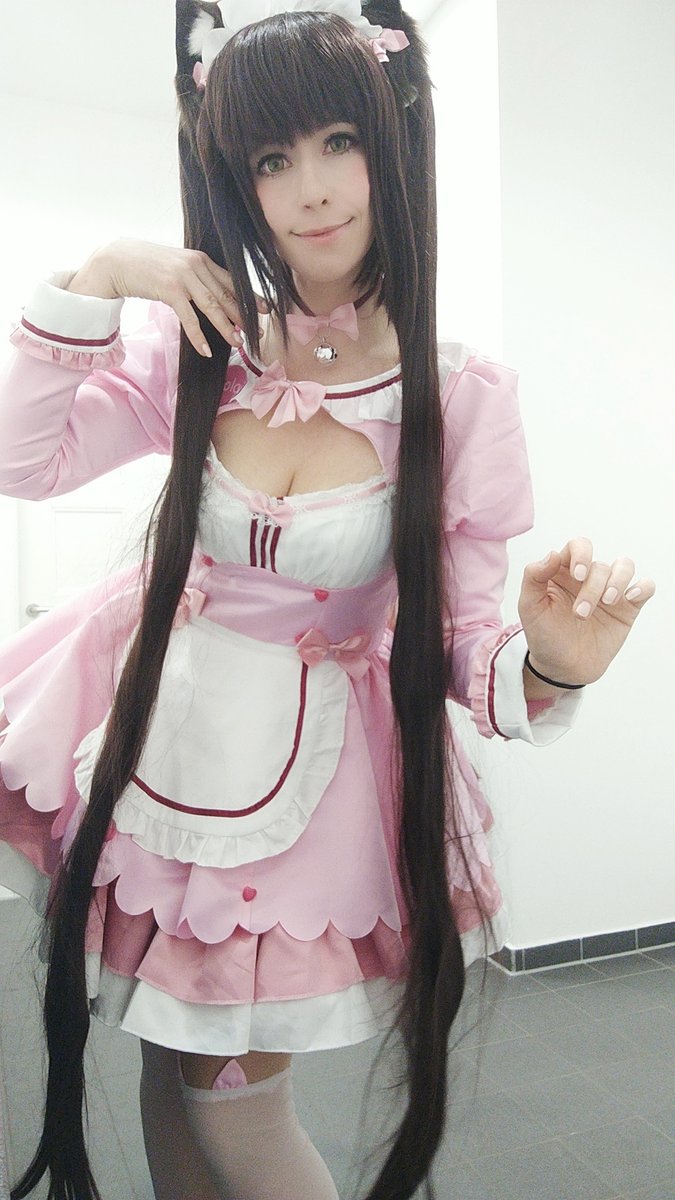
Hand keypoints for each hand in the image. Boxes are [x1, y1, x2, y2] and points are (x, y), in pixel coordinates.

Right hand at [71, 238, 267, 356]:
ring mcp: (183, 277)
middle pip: (226, 295)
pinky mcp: (169, 289)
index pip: (231, 281)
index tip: (265, 310)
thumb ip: (196, 279)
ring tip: (238, 343)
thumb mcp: (177, 268)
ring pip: (212, 306)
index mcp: (201, 260)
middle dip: (243, 315)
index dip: (249, 297)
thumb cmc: (148, 267)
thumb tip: (214, 297)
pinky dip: (198, 335)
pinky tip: (206, 350)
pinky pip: (189, 317)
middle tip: (257, 332)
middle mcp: (196, 265)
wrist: (117, 259)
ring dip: (226, 327)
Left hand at [517, 537, 655, 685]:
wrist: (561, 668)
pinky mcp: (627, 608)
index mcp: (564, 571)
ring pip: (625, 566)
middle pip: (599, 565)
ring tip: (608, 603)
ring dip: (617, 582)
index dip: (581, 555)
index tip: (577, 575)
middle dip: (592, 587)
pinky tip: (632, 597)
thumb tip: (553, 554)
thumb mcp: (529, 607)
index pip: (578, 546)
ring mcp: (609, 591)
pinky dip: (643, 587)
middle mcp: (588, 577)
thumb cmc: (544, 635)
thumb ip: (534, 576)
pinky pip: (645, 587)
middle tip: (580, 614)